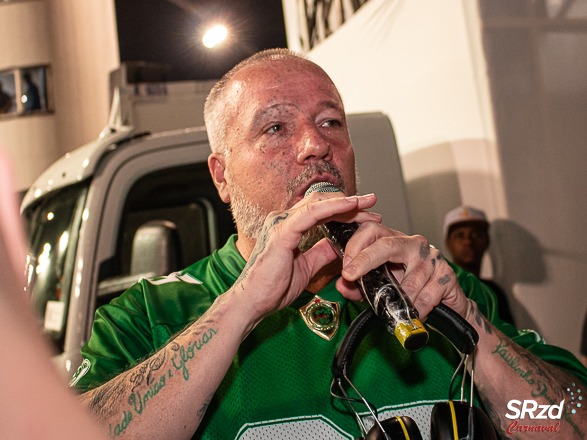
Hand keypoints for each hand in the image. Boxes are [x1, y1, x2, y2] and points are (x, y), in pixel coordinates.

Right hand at [233, 192, 380, 322]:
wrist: (252, 303)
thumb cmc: (272, 288)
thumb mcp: (306, 268)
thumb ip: (321, 253)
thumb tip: (339, 246)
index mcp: (288, 227)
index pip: (320, 210)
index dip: (343, 209)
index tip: (365, 214)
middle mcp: (283, 220)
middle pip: (322, 202)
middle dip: (349, 203)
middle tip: (372, 204)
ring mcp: (281, 223)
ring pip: (319, 203)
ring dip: (346, 202)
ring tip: (367, 203)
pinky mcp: (283, 232)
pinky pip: (312, 214)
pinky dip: (333, 207)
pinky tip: (350, 206)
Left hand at [334, 221, 469, 319]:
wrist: (447, 304)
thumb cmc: (410, 291)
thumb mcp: (381, 287)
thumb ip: (359, 287)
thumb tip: (342, 285)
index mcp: (394, 242)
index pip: (371, 230)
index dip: (355, 245)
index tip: (345, 268)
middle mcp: (413, 244)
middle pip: (387, 244)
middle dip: (365, 259)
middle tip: (351, 276)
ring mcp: (432, 257)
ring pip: (409, 280)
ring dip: (399, 300)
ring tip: (396, 311)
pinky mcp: (447, 274)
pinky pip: (427, 295)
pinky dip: (418, 309)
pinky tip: (417, 313)